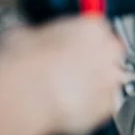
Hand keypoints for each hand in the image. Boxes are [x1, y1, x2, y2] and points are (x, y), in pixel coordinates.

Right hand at [0, 17, 124, 134]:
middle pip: (111, 54)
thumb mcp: (26, 34)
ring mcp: (110, 79)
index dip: (86, 41)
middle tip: (72, 70)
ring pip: (109, 81)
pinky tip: (72, 107)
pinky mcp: (107, 106)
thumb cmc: (23, 64)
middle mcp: (108, 51)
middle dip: (96, 62)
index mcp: (92, 27)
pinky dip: (92, 107)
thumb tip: (34, 40)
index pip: (99, 29)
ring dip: (95, 85)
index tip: (76, 46)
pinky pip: (104, 105)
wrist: (23, 97)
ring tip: (69, 92)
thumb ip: (43, 36)